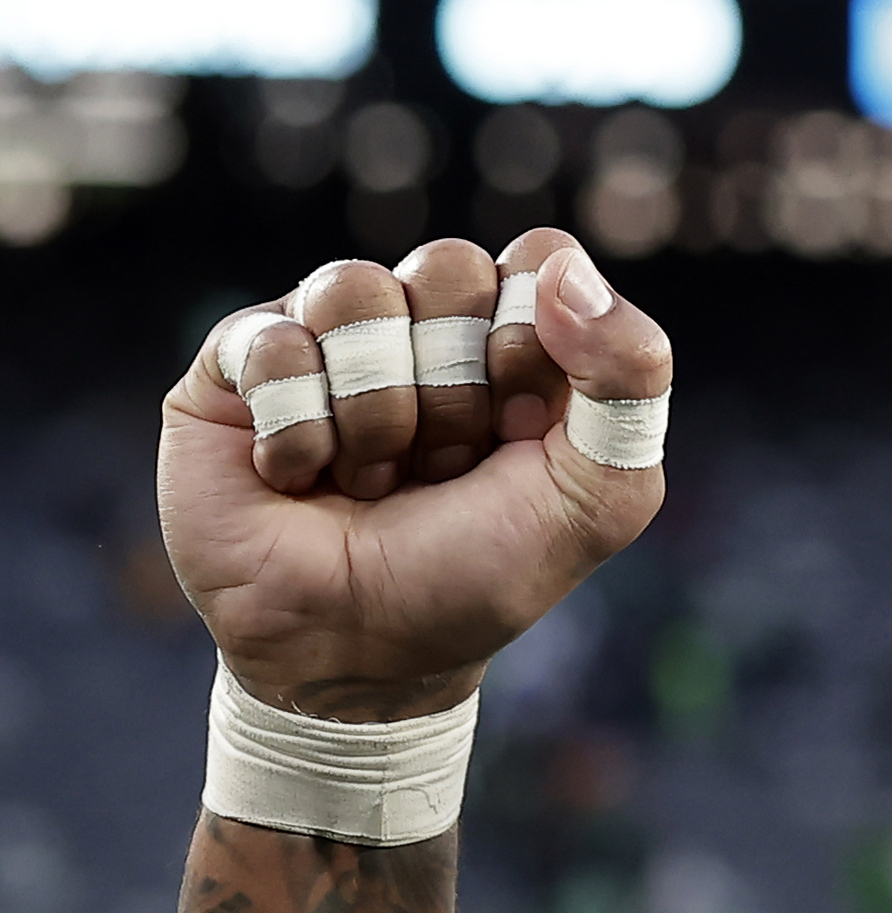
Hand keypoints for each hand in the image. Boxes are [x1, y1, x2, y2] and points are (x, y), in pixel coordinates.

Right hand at [157, 229, 672, 719]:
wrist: (356, 653)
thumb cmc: (481, 572)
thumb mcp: (601, 497)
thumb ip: (630, 378)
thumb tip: (563, 267)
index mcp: (519, 340)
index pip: (541, 259)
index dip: (535, 341)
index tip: (523, 429)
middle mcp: (425, 323)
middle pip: (449, 266)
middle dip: (456, 388)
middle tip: (443, 466)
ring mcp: (331, 336)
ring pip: (356, 291)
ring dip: (378, 415)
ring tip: (373, 478)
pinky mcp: (240, 362)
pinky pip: (275, 341)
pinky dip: (300, 434)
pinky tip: (300, 479)